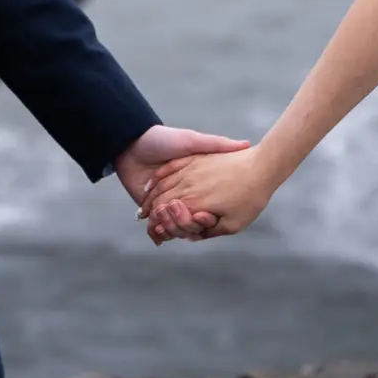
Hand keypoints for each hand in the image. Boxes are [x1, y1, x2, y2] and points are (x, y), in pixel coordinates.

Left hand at [113, 124, 249, 243]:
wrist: (130, 143)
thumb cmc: (164, 140)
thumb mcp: (193, 141)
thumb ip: (218, 144)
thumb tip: (246, 144)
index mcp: (194, 179)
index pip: (206, 204)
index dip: (209, 214)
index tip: (211, 217)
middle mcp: (181, 192)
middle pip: (190, 218)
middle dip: (190, 226)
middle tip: (191, 228)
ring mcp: (164, 201)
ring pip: (173, 224)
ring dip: (173, 230)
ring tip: (174, 232)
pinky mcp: (148, 206)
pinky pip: (155, 225)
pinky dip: (158, 232)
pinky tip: (160, 237)